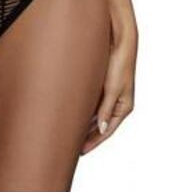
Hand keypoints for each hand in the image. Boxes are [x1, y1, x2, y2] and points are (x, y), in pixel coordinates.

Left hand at [79, 20, 136, 155]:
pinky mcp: (102, 85)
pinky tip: (71, 114)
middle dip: (87, 135)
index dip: (94, 141)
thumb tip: (101, 130)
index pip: (107, 131)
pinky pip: (91, 103)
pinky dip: (83, 110)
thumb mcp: (113, 88)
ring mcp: (109, 94)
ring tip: (68, 132)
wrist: (119, 40)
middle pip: (100, 125)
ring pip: (94, 114)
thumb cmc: (119, 63)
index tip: (80, 152)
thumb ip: (106, 109)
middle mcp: (117, 103)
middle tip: (71, 146)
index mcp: (123, 107)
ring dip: (84, 123)